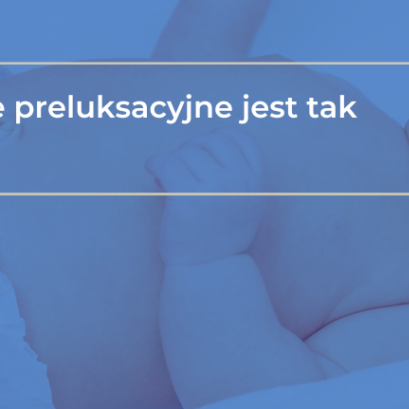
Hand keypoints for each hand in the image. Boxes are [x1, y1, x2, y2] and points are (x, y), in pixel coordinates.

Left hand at [145, 129, 266, 265]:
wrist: (208, 271)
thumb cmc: (220, 234)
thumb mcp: (243, 202)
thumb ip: (236, 173)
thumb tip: (198, 141)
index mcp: (256, 181)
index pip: (238, 138)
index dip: (216, 137)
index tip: (201, 149)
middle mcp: (240, 183)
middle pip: (208, 142)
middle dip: (189, 150)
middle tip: (179, 167)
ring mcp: (215, 190)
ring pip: (184, 153)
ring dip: (171, 161)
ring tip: (167, 179)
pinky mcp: (188, 199)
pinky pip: (166, 163)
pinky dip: (154, 162)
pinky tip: (152, 170)